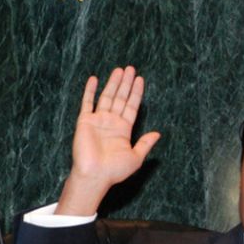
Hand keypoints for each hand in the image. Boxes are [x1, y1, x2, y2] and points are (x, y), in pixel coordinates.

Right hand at [57, 66, 160, 214]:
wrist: (95, 175)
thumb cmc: (115, 170)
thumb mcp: (136, 157)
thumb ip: (146, 143)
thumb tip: (158, 134)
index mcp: (124, 130)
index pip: (131, 106)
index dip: (136, 93)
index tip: (140, 79)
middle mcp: (111, 123)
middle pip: (120, 98)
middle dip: (126, 83)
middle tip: (130, 68)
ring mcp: (98, 121)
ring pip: (106, 97)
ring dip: (113, 83)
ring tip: (119, 70)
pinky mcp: (85, 121)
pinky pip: (87, 103)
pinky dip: (90, 91)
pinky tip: (94, 79)